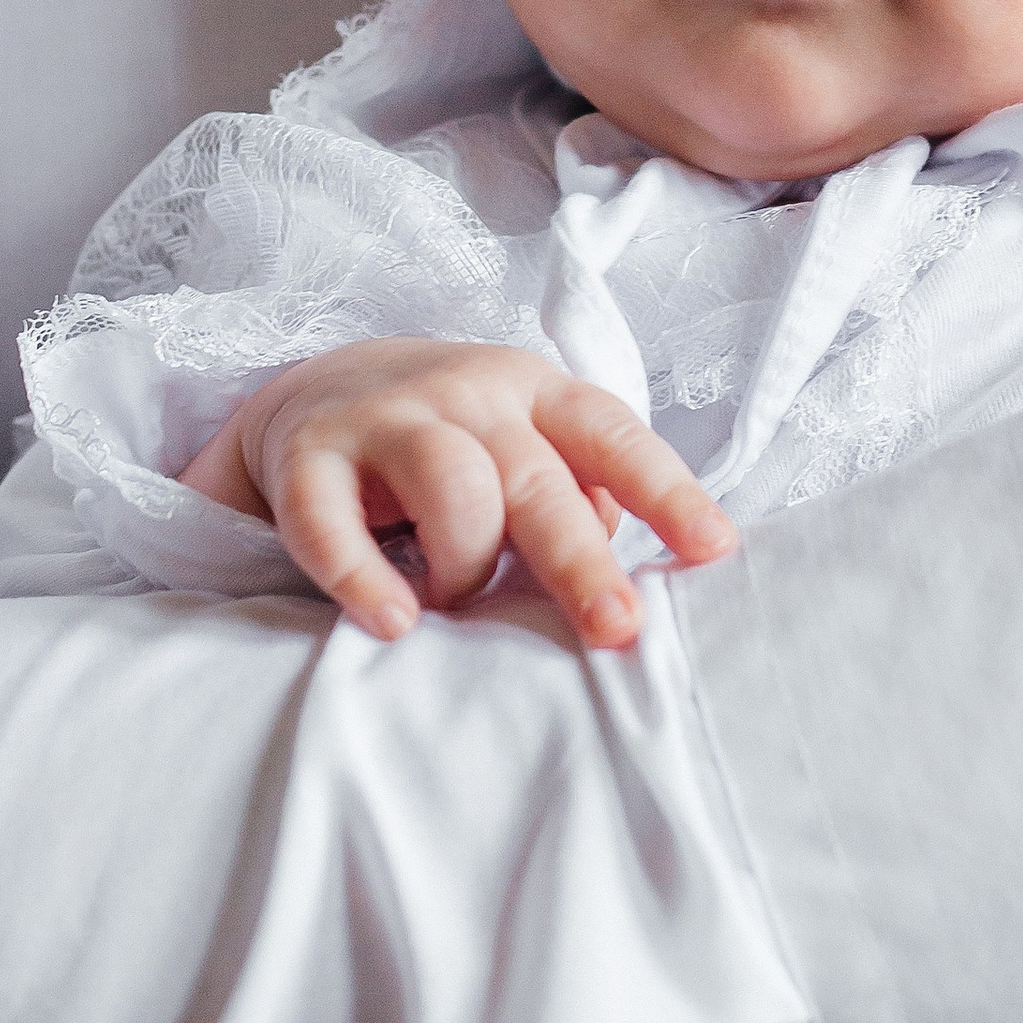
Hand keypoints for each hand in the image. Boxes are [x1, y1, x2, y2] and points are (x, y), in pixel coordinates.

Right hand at [181, 338, 734, 645]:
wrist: (310, 393)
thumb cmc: (447, 443)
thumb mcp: (520, 450)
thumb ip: (576, 498)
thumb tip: (634, 574)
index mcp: (534, 392)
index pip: (611, 434)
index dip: (666, 489)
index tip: (714, 550)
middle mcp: (466, 393)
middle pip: (536, 477)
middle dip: (581, 561)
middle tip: (618, 629)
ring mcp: (384, 419)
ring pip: (451, 484)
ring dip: (466, 563)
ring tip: (456, 606)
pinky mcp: (307, 456)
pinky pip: (330, 519)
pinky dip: (362, 576)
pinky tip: (393, 623)